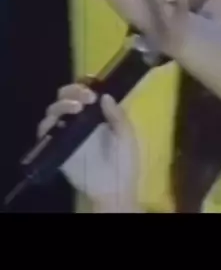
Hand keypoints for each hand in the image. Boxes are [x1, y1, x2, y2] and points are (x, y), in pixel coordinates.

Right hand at [37, 84, 139, 211]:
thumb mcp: (126, 136)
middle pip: (67, 96)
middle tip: (86, 95)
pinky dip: (48, 123)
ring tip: (76, 107)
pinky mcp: (56, 145)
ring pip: (54, 110)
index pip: (85, 91)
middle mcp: (79, 119)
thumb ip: (118, 116)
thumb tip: (105, 95)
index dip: (85, 83)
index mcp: (97, 113)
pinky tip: (60, 121)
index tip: (91, 82)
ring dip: (62, 103)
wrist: (113, 188)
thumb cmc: (124, 161)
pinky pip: (45, 131)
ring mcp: (66, 131)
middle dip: (73, 90)